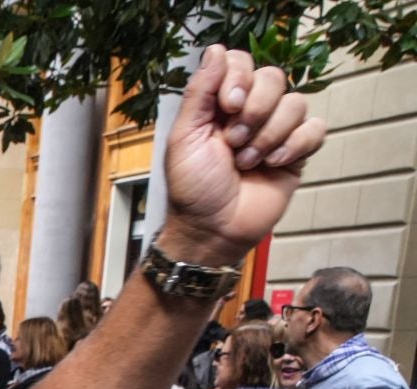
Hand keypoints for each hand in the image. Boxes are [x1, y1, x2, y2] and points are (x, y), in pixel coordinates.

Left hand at [159, 45, 325, 265]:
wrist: (213, 229)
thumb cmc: (193, 188)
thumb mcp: (184, 138)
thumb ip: (199, 93)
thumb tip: (215, 50)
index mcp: (220, 103)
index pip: (242, 62)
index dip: (239, 77)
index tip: (227, 106)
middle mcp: (250, 111)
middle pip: (273, 77)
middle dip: (255, 110)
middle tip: (234, 141)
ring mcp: (276, 130)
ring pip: (295, 103)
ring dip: (268, 134)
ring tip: (247, 162)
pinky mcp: (297, 151)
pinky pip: (315, 128)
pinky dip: (295, 145)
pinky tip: (272, 164)